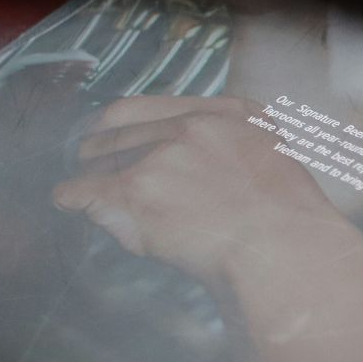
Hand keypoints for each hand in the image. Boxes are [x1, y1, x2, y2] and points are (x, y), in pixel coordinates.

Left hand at [55, 97, 353, 286]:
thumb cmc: (292, 226)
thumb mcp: (276, 163)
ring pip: (98, 161)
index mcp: (230, 114)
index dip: (121, 124)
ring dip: (93, 181)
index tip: (109, 135)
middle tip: (95, 173)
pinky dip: (72, 200)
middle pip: (118, 131)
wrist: (287, 255)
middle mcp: (192, 126)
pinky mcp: (137, 192)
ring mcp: (161, 156)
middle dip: (102, 154)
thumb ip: (236, 149)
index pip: (152, 106)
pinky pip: (81, 191)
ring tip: (93, 201)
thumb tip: (202, 166)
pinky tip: (69, 205)